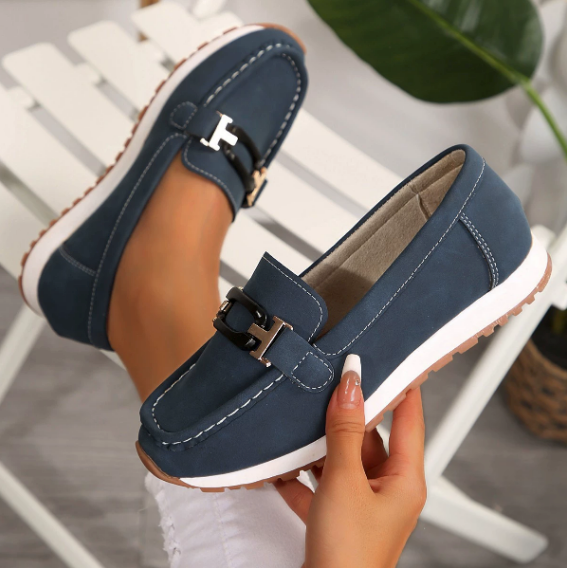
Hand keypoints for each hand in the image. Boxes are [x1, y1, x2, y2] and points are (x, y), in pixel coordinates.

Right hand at [276, 354, 425, 567]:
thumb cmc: (349, 555)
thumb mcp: (345, 481)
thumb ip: (345, 431)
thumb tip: (351, 388)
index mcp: (404, 480)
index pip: (410, 420)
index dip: (404, 388)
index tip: (394, 360)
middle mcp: (388, 490)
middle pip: (371, 439)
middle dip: (348, 417)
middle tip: (331, 387)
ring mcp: (363, 504)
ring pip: (344, 461)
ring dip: (321, 447)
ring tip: (302, 423)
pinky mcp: (339, 517)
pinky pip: (323, 485)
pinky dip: (304, 476)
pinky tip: (281, 467)